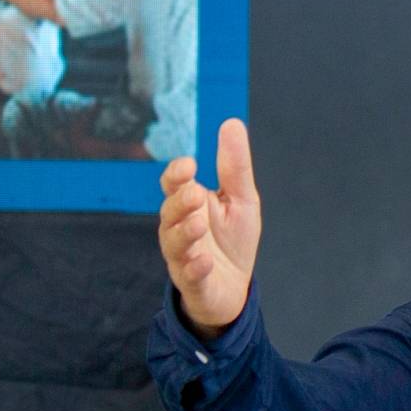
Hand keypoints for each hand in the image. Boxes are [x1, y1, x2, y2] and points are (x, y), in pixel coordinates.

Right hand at [157, 118, 260, 338]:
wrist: (234, 288)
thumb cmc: (232, 240)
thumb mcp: (241, 200)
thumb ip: (234, 167)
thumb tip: (231, 122)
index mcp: (189, 206)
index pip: (174, 185)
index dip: (176, 175)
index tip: (189, 164)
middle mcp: (179, 229)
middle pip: (169, 212)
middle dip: (180, 202)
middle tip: (195, 193)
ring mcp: (183, 256)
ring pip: (174, 243)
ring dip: (185, 232)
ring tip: (199, 223)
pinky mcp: (194, 282)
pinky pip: (189, 275)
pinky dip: (194, 267)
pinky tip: (204, 260)